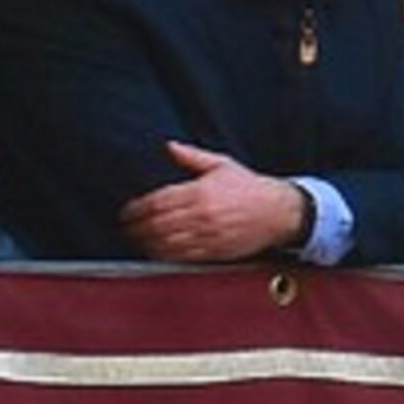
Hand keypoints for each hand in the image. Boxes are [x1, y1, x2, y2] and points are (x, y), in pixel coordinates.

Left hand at [120, 141, 306, 262]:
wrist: (279, 212)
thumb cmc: (250, 187)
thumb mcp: (222, 165)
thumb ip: (191, 157)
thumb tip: (168, 146)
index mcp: (200, 191)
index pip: (157, 202)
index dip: (136, 209)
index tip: (125, 212)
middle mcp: (201, 215)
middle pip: (157, 225)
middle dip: (136, 228)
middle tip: (124, 228)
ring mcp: (208, 236)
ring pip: (166, 243)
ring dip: (146, 243)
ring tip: (135, 240)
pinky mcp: (215, 252)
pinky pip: (182, 257)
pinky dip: (165, 256)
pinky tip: (155, 251)